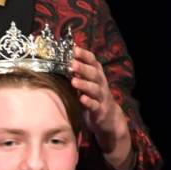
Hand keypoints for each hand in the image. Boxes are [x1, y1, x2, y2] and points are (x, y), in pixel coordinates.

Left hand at [70, 46, 132, 169]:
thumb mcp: (87, 84)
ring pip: (95, 89)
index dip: (84, 55)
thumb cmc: (94, 98)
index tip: (74, 49)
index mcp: (97, 76)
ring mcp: (101, 98)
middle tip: (72, 63)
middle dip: (83, 68)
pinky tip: (82, 99)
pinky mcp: (100, 111)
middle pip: (94, 74)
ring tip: (74, 81)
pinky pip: (95, 106)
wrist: (109, 119)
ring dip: (84, 84)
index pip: (93, 61)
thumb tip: (61, 59)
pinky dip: (89, 102)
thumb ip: (78, 73)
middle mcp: (101, 84)